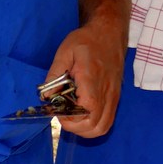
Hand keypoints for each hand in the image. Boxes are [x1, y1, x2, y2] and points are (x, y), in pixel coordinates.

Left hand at [48, 18, 125, 138]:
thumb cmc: (86, 40)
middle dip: (75, 127)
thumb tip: (46, 98)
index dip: (70, 118)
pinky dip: (94, 126)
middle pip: (95, 125)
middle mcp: (106, 91)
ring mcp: (113, 96)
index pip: (86, 110)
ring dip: (85, 130)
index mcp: (92, 79)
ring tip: (73, 117)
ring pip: (102, 127)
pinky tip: (83, 115)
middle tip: (63, 115)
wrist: (109, 33)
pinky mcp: (115, 98)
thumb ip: (54, 75)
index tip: (58, 110)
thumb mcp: (65, 52)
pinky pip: (107, 121)